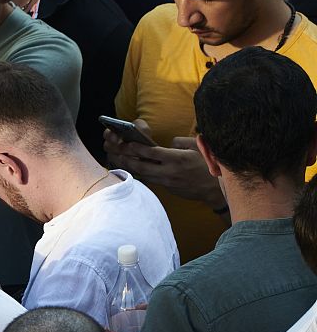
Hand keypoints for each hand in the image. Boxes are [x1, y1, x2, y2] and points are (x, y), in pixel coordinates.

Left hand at [105, 121, 221, 206]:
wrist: (215, 188)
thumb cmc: (208, 164)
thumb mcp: (198, 148)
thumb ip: (180, 142)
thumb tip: (168, 143)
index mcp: (178, 159)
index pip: (152, 153)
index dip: (137, 148)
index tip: (127, 142)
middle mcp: (171, 171)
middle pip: (142, 166)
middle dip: (127, 159)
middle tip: (116, 152)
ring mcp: (168, 182)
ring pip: (144, 175)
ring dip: (130, 168)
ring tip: (118, 160)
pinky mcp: (168, 188)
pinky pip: (150, 180)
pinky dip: (140, 174)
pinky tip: (132, 169)